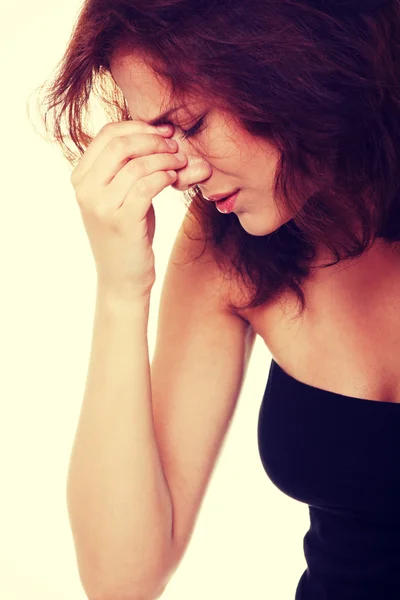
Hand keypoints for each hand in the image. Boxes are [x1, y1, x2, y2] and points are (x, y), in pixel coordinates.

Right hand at [70, 120, 186, 298]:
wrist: (122, 279)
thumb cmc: (128, 234)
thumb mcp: (122, 196)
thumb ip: (132, 166)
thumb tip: (167, 135)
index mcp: (81, 177)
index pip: (108, 134)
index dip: (140, 127)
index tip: (164, 131)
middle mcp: (85, 190)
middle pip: (121, 144)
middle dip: (154, 140)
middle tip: (175, 146)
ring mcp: (100, 206)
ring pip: (137, 164)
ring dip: (165, 159)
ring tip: (181, 163)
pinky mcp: (121, 222)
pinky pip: (146, 186)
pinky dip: (164, 177)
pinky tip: (173, 179)